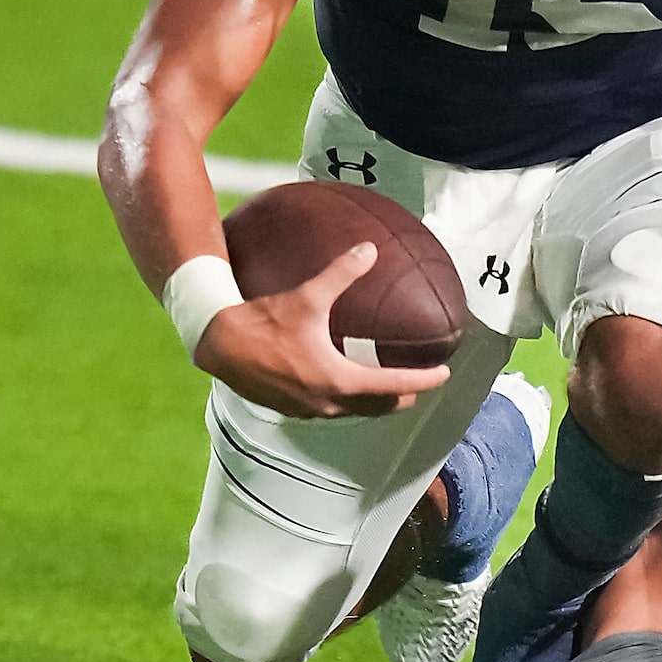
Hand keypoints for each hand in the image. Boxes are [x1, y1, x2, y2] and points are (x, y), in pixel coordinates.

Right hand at [192, 242, 453, 417]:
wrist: (218, 343)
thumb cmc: (263, 321)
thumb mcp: (307, 296)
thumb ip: (342, 274)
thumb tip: (370, 250)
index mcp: (338, 380)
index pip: (395, 386)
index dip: (423, 380)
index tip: (444, 373)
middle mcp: (327, 402)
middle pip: (379, 407)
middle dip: (403, 395)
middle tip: (420, 382)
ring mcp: (308, 410)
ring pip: (354, 411)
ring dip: (375, 401)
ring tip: (388, 386)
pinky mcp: (291, 409)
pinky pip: (331, 409)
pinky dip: (348, 401)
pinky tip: (344, 385)